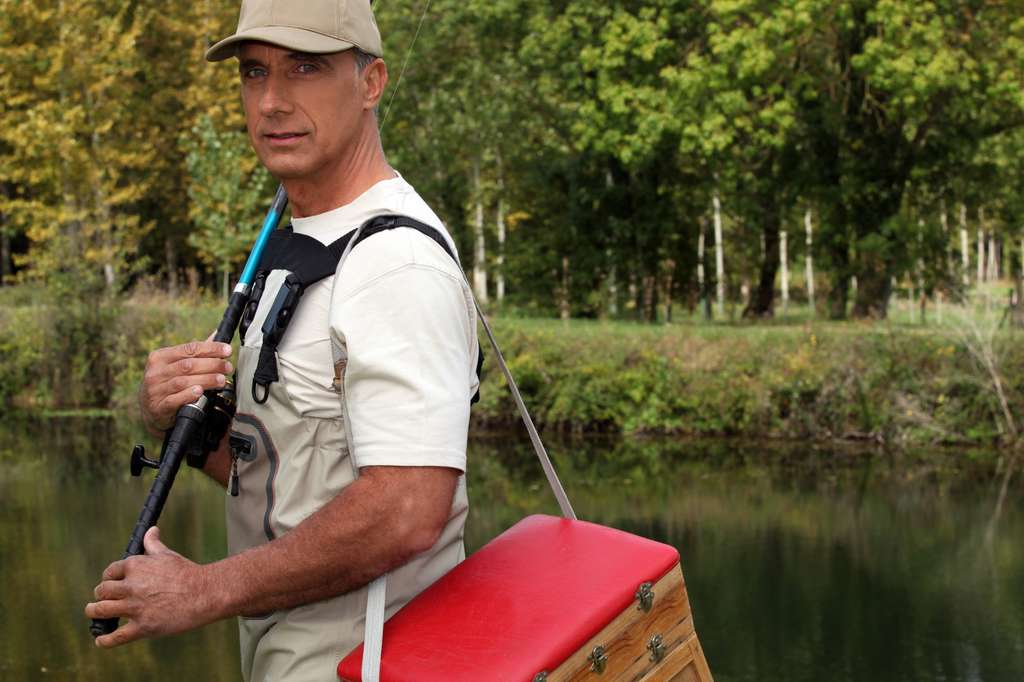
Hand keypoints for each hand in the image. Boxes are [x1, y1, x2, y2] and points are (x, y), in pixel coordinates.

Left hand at [86, 527, 222, 647]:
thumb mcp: (168, 555)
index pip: (110, 572)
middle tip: (102, 599)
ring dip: (94, 612)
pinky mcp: (142, 627)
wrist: (204, 593)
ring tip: (94, 613)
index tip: (111, 584)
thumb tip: (151, 530)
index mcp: (135, 566)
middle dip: (99, 595)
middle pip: (101, 591)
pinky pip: (115, 637)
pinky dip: (104, 640)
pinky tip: (100, 640)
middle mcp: (131, 586)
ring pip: (100, 610)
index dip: (108, 579)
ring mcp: (135, 607)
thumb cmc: (187, 572)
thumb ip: (153, 544)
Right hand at [140, 338, 232, 434]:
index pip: (189, 349)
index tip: (227, 350)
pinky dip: (188, 395)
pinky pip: (174, 400)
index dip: (210, 349)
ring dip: (205, 379)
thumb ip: (196, 352)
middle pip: (188, 365)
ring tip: (221, 380)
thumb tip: (217, 334)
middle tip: (228, 367)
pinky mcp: (158, 407)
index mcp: (160, 357)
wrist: (151, 409)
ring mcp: (155, 390)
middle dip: (212, 365)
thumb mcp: (176, 365)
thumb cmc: (168, 382)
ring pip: (183, 382)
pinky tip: (200, 392)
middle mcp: (155, 372)